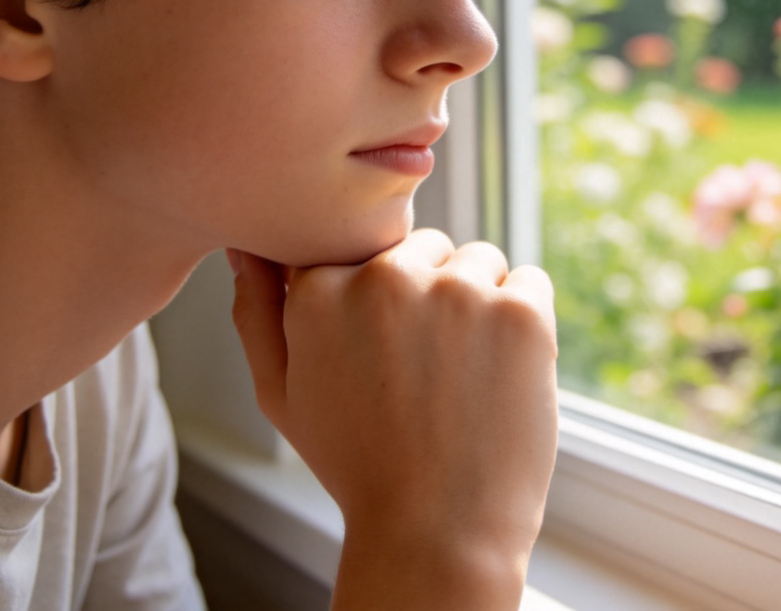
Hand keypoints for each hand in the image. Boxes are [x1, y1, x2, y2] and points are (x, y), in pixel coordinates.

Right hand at [228, 229, 557, 608]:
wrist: (435, 536)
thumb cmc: (356, 463)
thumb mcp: (280, 392)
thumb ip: (257, 311)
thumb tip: (249, 246)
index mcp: (321, 288)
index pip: (368, 246)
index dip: (384, 299)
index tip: (388, 349)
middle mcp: (386, 277)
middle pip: (426, 247)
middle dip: (431, 291)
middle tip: (426, 368)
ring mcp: (458, 292)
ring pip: (480, 260)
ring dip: (480, 301)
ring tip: (463, 375)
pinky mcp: (519, 314)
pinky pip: (531, 281)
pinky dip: (524, 319)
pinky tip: (502, 372)